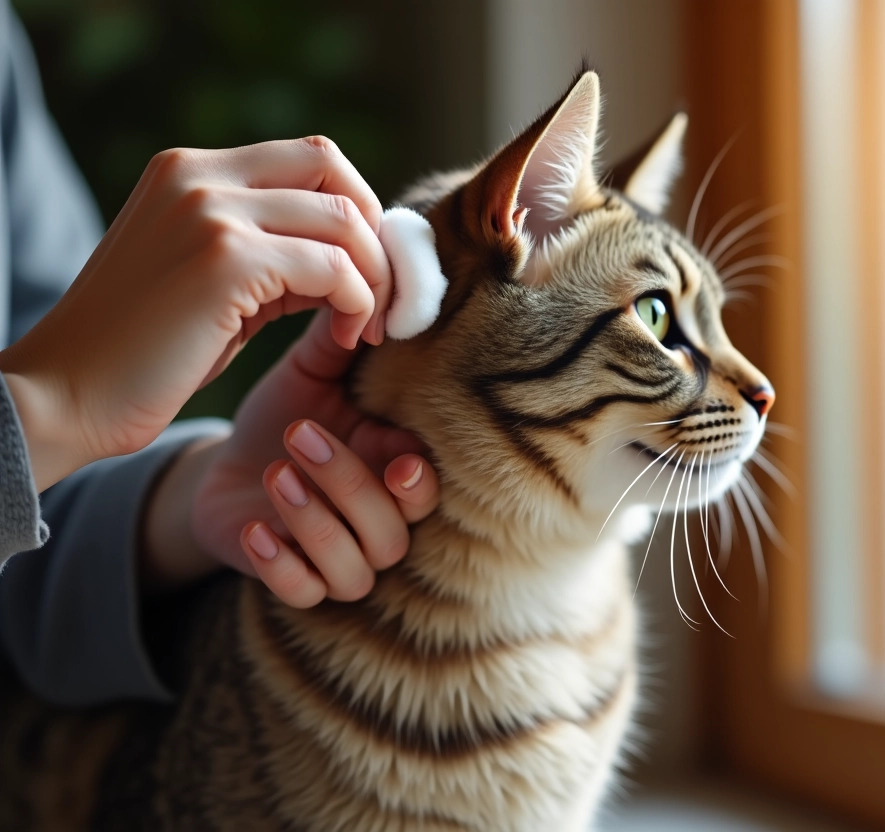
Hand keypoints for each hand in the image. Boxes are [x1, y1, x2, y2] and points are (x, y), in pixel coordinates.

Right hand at [0, 136, 392, 490]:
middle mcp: (199, 176)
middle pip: (333, 167)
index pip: (310, 156)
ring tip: (367, 327)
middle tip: (386, 294)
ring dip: (375, 278)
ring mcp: (211, 212)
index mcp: (190, 171)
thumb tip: (357, 254)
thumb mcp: (218, 284)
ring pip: (344, 220)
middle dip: (375, 232)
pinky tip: (346, 338)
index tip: (370, 269)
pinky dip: (357, 305)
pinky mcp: (227, 260)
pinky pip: (334, 269)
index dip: (357, 208)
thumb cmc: (146, 354)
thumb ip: (277, 254)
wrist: (67, 398)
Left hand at [141, 311, 439, 605]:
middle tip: (299, 436)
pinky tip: (254, 528)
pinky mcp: (293, 579)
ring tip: (276, 474)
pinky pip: (304, 593)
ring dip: (316, 524)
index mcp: (395, 470)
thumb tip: (367, 283)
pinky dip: (281, 566)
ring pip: (353, 570)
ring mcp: (339, 559)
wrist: (230, 463)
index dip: (418, 482)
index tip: (396, 458)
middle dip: (349, 486)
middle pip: (392, 533)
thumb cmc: (287, 414)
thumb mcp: (310, 376)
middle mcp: (380, 524)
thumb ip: (341, 341)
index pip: (428, 490)